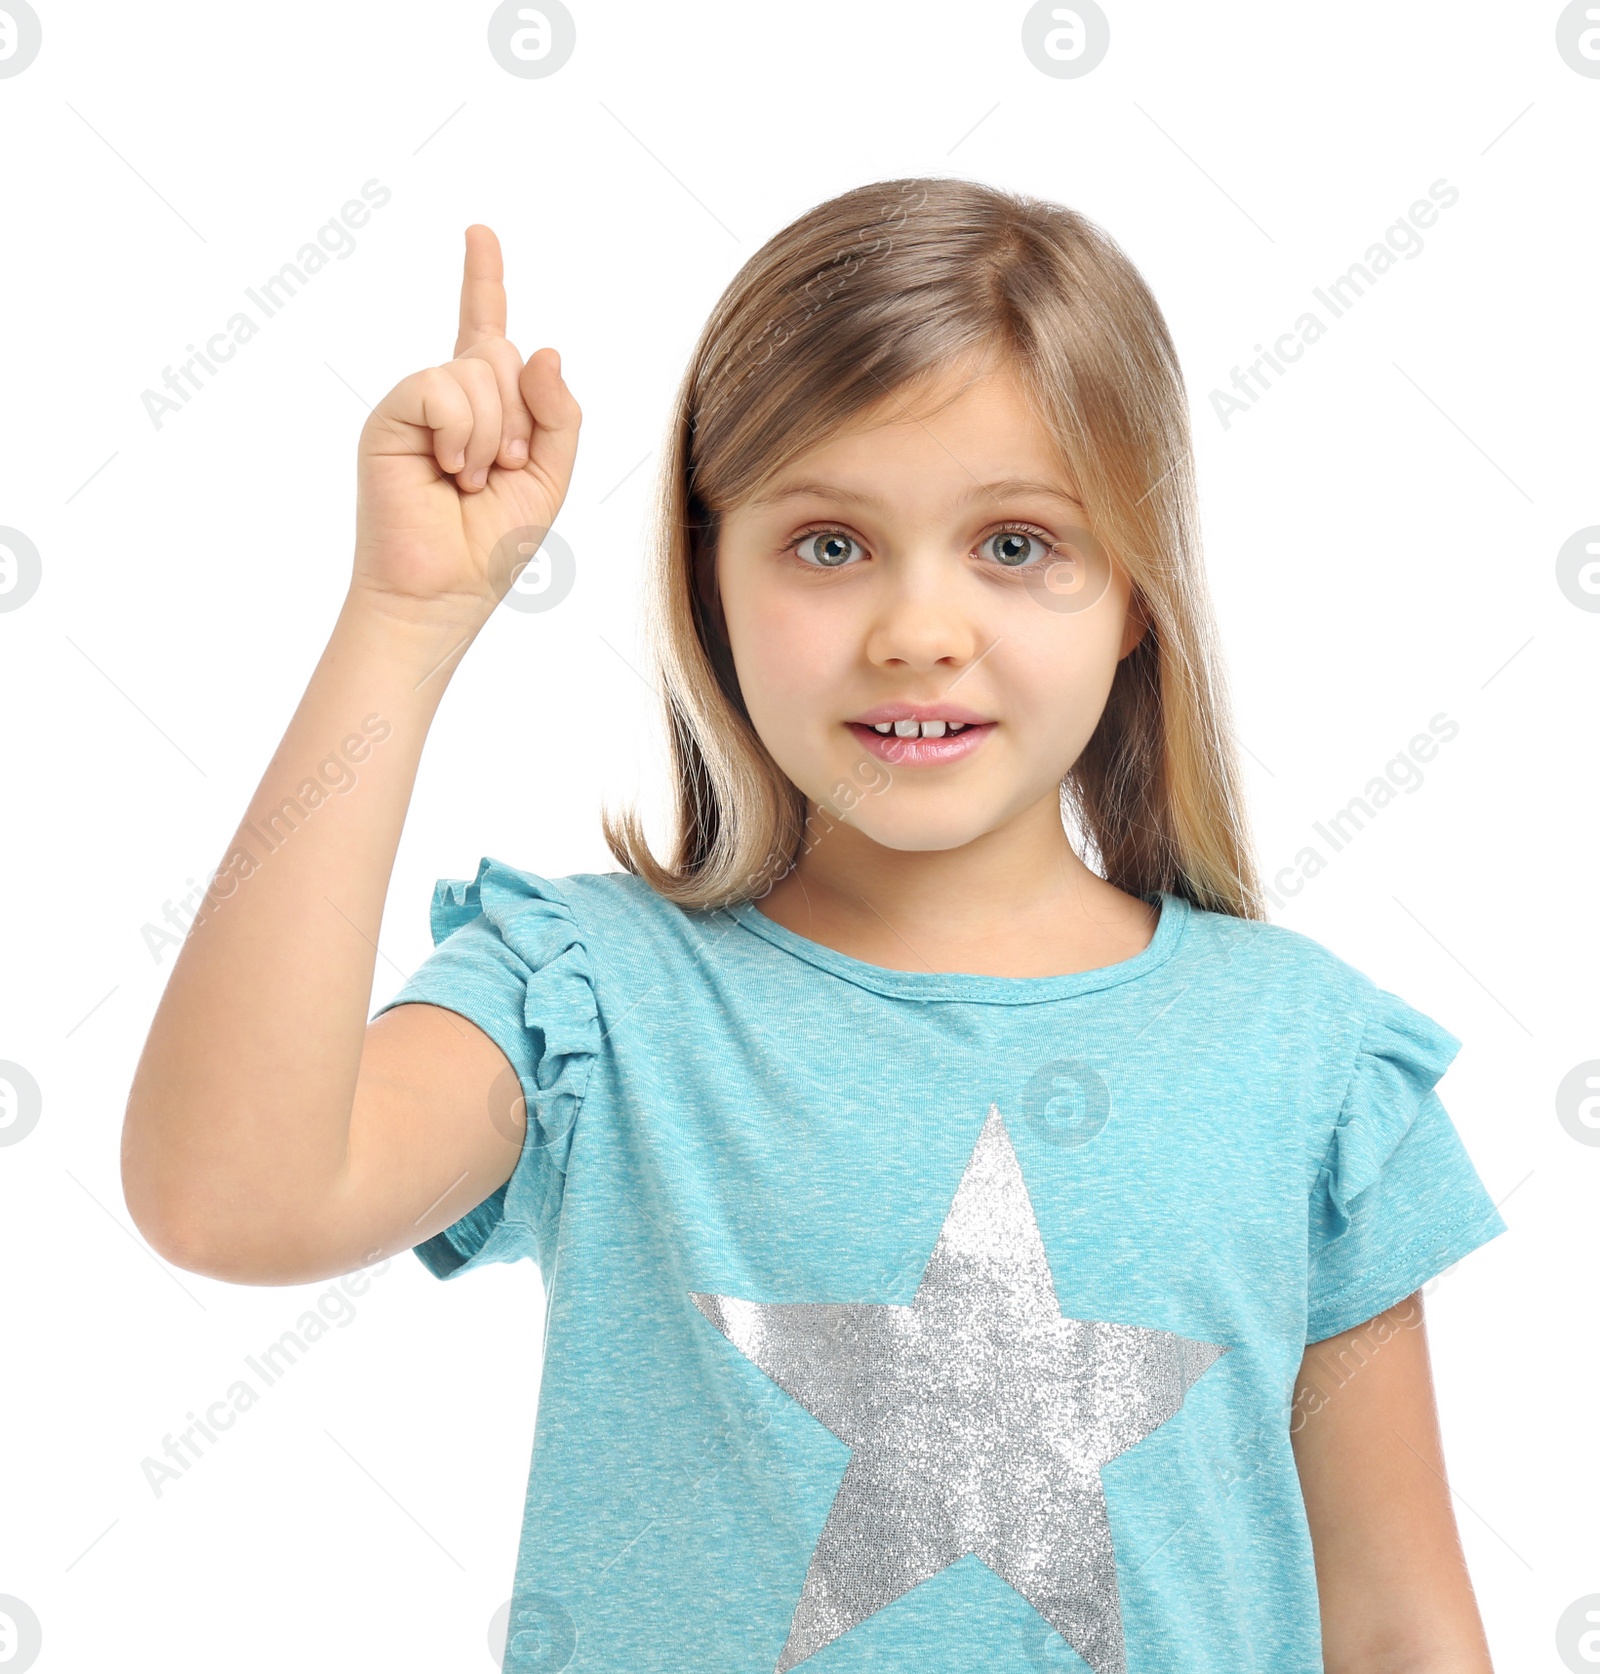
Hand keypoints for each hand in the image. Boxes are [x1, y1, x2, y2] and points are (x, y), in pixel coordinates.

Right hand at [350, 224, 581, 630]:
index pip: (485, 329)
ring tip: (471, 479)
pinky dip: (463, 432)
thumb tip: (543, 350)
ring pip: (477, 370)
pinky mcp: (390, 416)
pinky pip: (442, 387)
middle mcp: (445, 397)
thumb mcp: (550, 478)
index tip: (479, 231)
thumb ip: (560, 416)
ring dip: (494, 434)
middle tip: (504, 469)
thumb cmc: (491, 545)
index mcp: (484, 408)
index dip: (484, 280)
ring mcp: (415, 404)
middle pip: (501, 351)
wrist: (443, 593)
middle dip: (522, 416)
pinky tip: (450, 471)